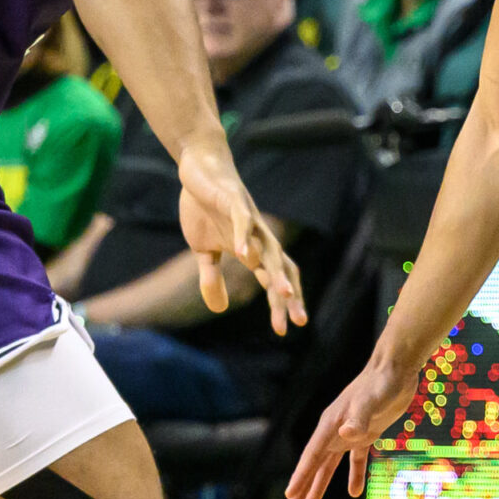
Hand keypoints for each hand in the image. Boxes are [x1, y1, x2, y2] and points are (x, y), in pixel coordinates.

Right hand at [175, 143, 304, 334]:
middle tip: (297, 321)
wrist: (200, 168)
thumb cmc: (206, 208)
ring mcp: (248, 219)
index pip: (273, 280)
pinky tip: (243, 255)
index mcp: (252, 250)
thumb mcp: (202, 250)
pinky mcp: (233, 202)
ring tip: (282, 293)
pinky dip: (244, 238)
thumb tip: (219, 309)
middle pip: (280, 269)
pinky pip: (243, 221)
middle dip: (288, 296)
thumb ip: (211, 278)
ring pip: (269, 248)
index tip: (283, 330)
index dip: (280, 304)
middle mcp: (257, 237)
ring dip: (276, 271)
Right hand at [285, 356, 419, 498]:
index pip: (312, 455)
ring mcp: (349, 432)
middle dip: (302, 488)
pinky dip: (354, 475)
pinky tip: (354, 492)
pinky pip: (356, 459)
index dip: (301, 476)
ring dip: (320, 486)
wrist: (396, 368)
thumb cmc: (381, 382)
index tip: (289, 495)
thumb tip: (346, 433)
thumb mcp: (371, 401)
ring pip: (330, 465)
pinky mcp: (367, 432)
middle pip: (314, 465)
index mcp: (331, 424)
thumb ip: (359, 418)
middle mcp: (335, 430)